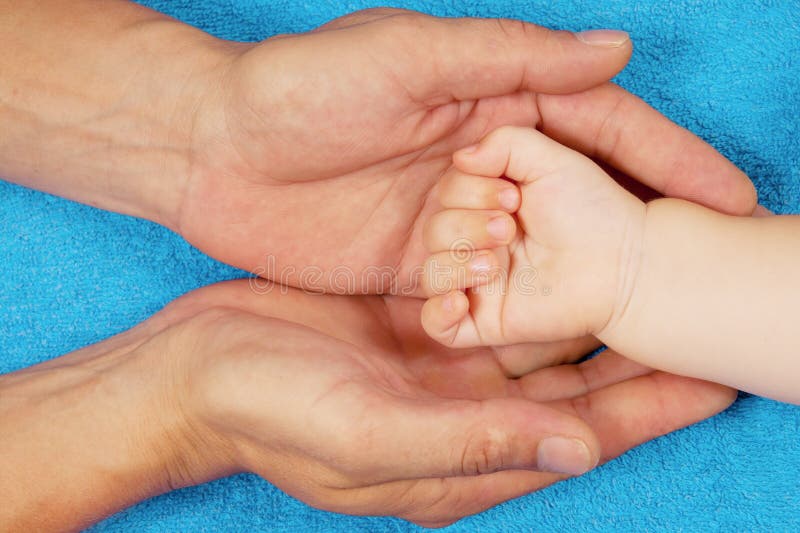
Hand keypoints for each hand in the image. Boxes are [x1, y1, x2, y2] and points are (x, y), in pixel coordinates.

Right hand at [158, 281, 730, 526]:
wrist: (196, 368)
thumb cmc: (272, 411)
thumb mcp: (370, 435)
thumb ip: (473, 442)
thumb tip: (581, 449)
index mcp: (459, 460)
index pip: (577, 436)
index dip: (646, 411)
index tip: (707, 381)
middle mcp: (459, 417)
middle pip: (570, 389)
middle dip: (631, 360)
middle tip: (689, 319)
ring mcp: (437, 370)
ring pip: (536, 345)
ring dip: (585, 318)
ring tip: (641, 285)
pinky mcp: (414, 328)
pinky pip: (493, 308)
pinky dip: (531, 287)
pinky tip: (560, 261)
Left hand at [175, 8, 755, 294]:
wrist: (214, 152)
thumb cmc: (302, 91)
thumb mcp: (408, 56)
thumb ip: (511, 59)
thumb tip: (616, 50)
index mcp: (491, 103)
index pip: (599, 129)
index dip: (666, 159)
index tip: (725, 196)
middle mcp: (481, 163)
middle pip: (580, 199)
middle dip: (637, 228)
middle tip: (700, 267)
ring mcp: (451, 219)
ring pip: (534, 253)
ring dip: (574, 276)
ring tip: (640, 308)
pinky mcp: (417, 266)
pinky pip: (479, 291)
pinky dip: (508, 306)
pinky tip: (554, 331)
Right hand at [420, 126, 643, 346]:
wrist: (621, 262)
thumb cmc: (591, 209)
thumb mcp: (550, 159)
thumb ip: (505, 143)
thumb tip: (460, 157)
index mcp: (483, 206)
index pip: (444, 195)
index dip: (467, 192)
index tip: (512, 197)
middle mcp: (475, 244)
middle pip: (433, 232)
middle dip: (466, 226)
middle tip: (510, 230)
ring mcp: (477, 284)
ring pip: (430, 275)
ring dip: (455, 264)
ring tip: (496, 264)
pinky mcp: (484, 321)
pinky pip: (436, 324)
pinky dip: (438, 312)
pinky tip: (461, 300)